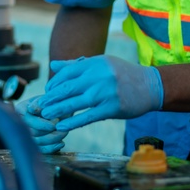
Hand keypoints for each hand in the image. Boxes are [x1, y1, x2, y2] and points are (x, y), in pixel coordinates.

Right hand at [14, 96, 66, 153]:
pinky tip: (61, 143)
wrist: (52, 108)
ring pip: (38, 142)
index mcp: (21, 110)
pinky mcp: (34, 145)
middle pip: (33, 133)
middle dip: (49, 131)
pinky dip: (52, 148)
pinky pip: (41, 150)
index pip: (29, 120)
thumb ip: (39, 103)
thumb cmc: (49, 102)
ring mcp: (26, 135)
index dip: (42, 124)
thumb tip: (33, 109)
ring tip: (63, 133)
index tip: (55, 122)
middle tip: (61, 127)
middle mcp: (20, 123)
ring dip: (53, 138)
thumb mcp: (45, 98)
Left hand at [38, 55, 163, 131]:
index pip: (67, 73)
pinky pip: (88, 116)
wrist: (150, 86)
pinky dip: (73, 121)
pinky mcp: (111, 108)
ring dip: (58, 110)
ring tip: (45, 115)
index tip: (46, 93)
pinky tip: (62, 125)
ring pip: (75, 102)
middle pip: (68, 88)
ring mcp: (105, 92)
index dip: (53, 84)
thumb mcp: (100, 64)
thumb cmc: (122, 74)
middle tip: (39, 106)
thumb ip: (76, 66)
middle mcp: (98, 76)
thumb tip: (53, 66)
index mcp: (94, 64)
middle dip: (51, 98)